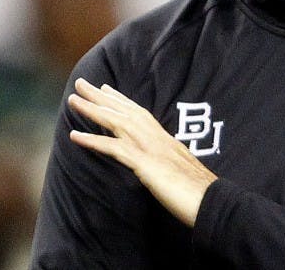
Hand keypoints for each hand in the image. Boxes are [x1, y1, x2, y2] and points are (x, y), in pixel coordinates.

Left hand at [67, 78, 216, 226]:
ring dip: (91, 110)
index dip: (120, 99)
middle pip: (123, 110)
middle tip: (81, 83)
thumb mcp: (178, 168)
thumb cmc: (198, 191)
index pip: (138, 112)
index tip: (105, 88)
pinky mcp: (144, 163)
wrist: (212, 201)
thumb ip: (166, 160)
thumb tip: (159, 163)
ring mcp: (149, 147)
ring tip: (72, 100)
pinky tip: (74, 137)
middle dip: (100, 96)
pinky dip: (92, 141)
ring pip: (115, 122)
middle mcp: (155, 136)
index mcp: (163, 137)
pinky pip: (113, 149)